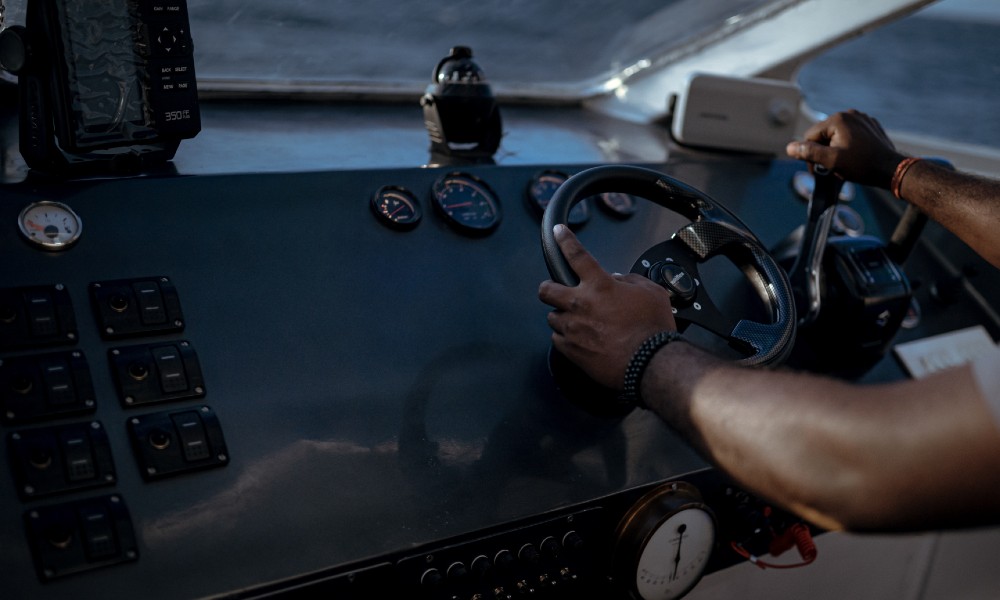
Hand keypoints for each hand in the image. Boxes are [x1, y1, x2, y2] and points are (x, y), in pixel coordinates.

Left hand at [538, 224, 676, 389]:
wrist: (650, 362)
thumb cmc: (653, 328)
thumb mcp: (651, 293)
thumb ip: (632, 281)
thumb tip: (620, 280)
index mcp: (600, 286)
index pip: (577, 255)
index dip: (565, 240)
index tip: (559, 233)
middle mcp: (581, 304)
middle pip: (546, 289)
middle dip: (548, 288)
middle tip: (556, 291)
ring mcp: (573, 328)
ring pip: (552, 317)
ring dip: (562, 317)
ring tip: (578, 322)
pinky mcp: (571, 350)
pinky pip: (557, 340)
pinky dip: (565, 338)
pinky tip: (579, 340)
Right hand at [786, 109, 904, 188]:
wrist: (891, 169)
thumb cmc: (861, 165)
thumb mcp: (831, 161)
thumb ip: (809, 152)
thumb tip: (789, 148)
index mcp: (838, 119)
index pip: (810, 136)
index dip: (809, 154)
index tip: (817, 170)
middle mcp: (849, 114)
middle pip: (823, 134)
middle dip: (823, 151)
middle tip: (829, 169)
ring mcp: (862, 118)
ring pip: (836, 135)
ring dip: (834, 149)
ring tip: (842, 164)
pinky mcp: (870, 126)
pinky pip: (851, 134)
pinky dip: (847, 145)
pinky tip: (853, 157)